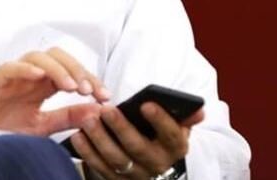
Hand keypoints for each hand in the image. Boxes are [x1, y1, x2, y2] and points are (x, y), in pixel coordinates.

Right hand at [0, 48, 110, 135]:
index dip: (90, 79)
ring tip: (70, 87)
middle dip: (77, 70)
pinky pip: (10, 67)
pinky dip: (24, 68)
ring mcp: (12, 76)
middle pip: (57, 57)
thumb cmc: (2, 127)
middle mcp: (29, 76)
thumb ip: (68, 117)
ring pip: (37, 58)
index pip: (71, 71)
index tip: (104, 96)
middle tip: (88, 90)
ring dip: (57, 69)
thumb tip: (97, 110)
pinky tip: (38, 76)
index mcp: (42, 85)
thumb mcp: (42, 126)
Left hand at [70, 102, 204, 178]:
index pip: (171, 134)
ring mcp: (137, 176)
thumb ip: (185, 116)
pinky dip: (87, 153)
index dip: (160, 120)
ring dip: (99, 139)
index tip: (145, 104)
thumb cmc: (161, 136)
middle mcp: (158, 165)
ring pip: (116, 160)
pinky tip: (77, 136)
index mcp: (176, 148)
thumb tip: (199, 109)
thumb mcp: (176, 126)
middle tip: (106, 109)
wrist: (153, 165)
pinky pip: (100, 169)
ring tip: (87, 120)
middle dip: (121, 128)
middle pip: (138, 148)